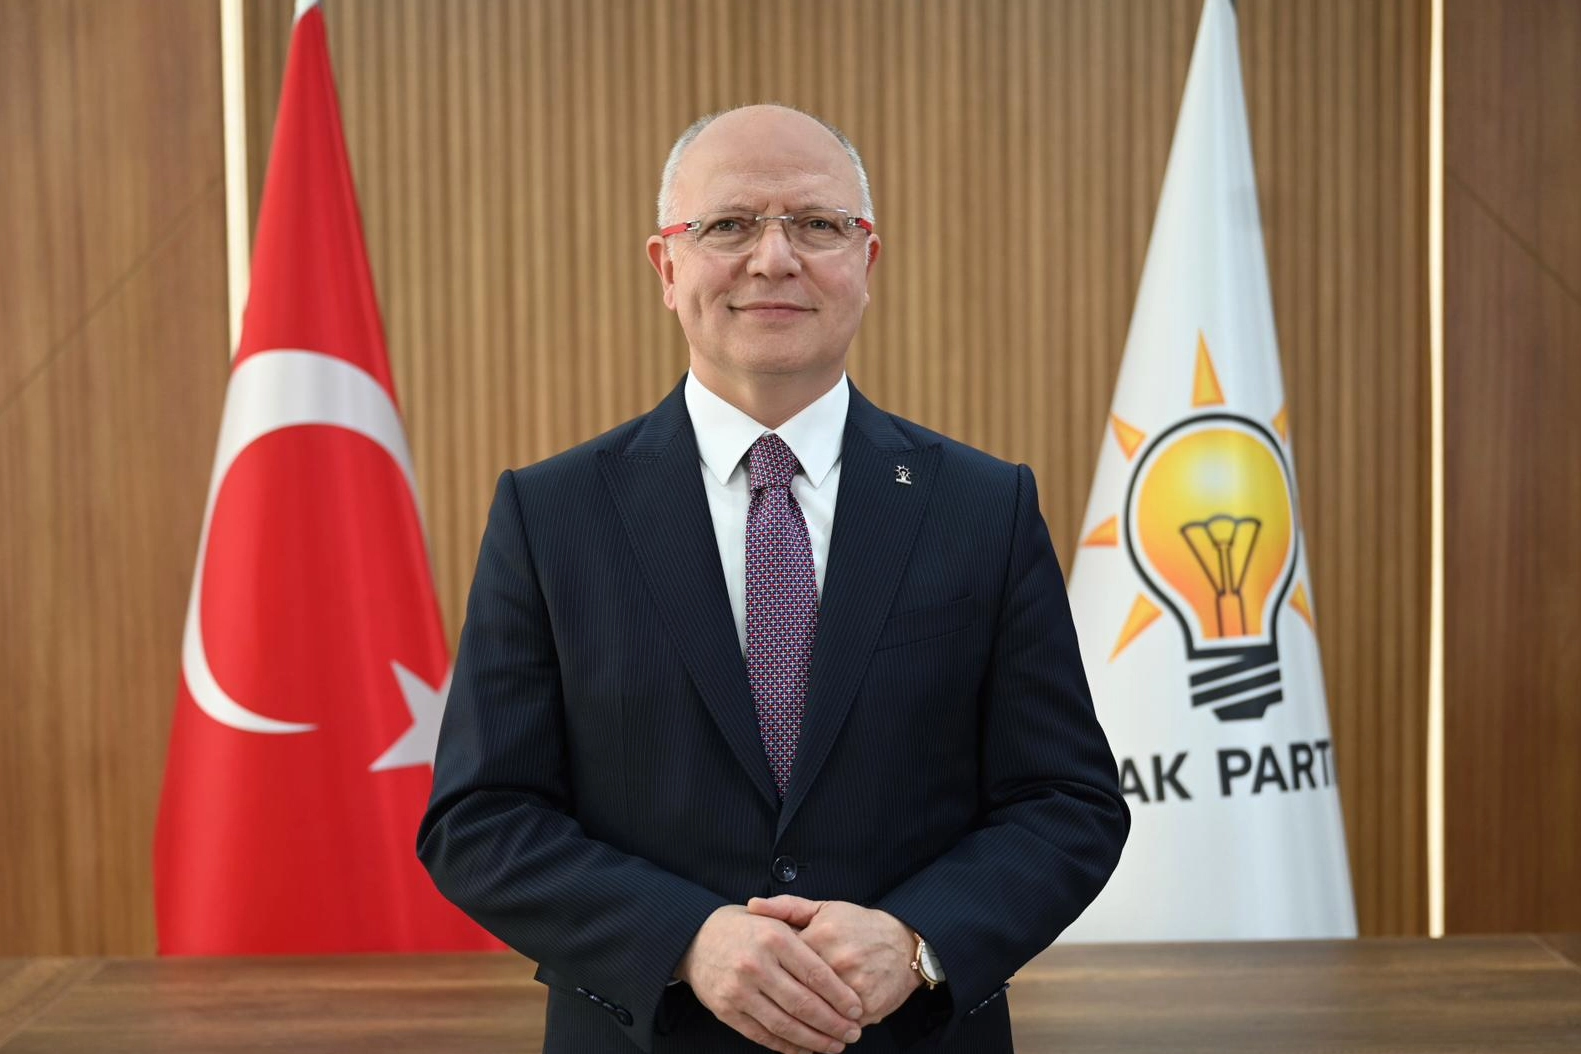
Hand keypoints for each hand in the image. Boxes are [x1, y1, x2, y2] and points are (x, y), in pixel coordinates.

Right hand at [676, 904, 864, 1053]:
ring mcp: (739, 990)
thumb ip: (804, 934)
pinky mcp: (726, 1011)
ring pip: (785, 1025)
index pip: (816, 974)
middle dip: (833, 1023)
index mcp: (774, 938)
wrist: (695, 939)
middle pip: (803, 1004)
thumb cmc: (744, 928)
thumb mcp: (774, 918)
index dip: (840, 996)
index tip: (857, 1009)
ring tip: (835, 1046)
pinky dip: (787, 1047)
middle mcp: (756, 964)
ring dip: (814, 1040)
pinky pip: (763, 1035)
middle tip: (853, 1033)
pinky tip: (805, 1049)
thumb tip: (841, 965)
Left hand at [747, 897, 921, 1024]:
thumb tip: (752, 906)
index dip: (772, 973)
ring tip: (790, 1026)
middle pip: (798, 992)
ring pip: (817, 1014)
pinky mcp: (868, 1006)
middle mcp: (837, 959)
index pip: (783, 961)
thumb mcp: (823, 909)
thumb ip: (786, 908)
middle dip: (782, 1003)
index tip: (764, 980)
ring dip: (803, 1025)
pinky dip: (826, 1032)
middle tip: (769, 1010)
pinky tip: (817, 1035)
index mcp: (821, 934)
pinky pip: (838, 1026)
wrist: (903, 944)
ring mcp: (853, 985)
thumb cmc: (858, 925)